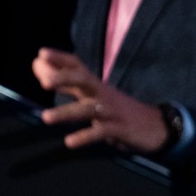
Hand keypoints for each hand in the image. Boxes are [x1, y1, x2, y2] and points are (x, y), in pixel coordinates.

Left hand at [31, 47, 168, 153]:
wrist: (156, 126)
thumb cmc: (117, 109)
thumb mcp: (93, 94)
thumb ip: (66, 83)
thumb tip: (38, 65)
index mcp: (95, 85)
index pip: (78, 66)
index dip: (61, 59)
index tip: (42, 53)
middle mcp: (103, 94)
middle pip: (84, 81)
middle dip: (65, 79)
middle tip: (44, 82)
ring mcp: (112, 112)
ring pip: (89, 109)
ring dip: (67, 112)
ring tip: (45, 117)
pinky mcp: (120, 129)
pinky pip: (101, 132)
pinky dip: (86, 136)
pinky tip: (70, 142)